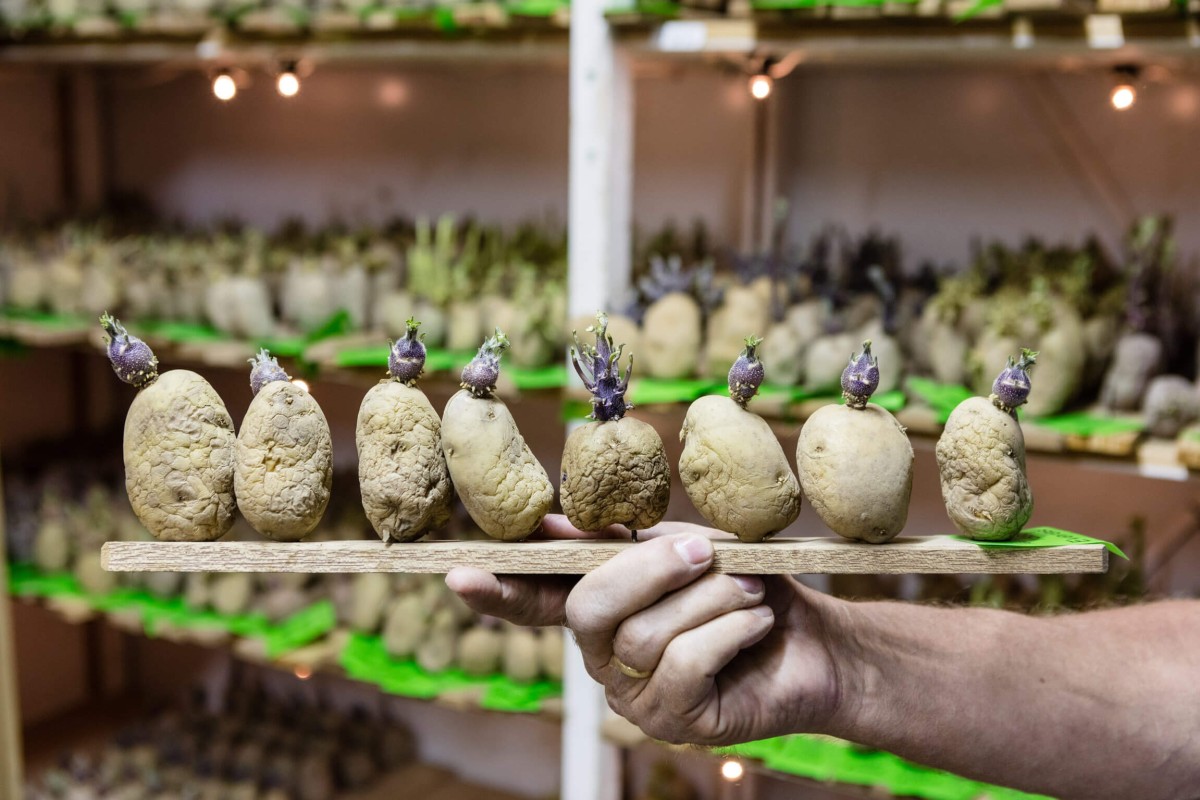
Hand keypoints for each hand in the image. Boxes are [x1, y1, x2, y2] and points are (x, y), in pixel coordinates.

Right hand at [446, 514, 844, 745]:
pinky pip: (685, 668)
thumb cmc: (741, 584)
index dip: (497, 589)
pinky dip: (726, 633)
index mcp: (598, 607)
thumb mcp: (679, 550)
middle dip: (650, 571)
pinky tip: (754, 624)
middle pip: (591, 609)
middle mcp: (604, 656)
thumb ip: (615, 544)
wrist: (814, 638)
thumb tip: (541, 523)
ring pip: (646, 636)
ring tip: (748, 589)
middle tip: (704, 552)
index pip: (533, 600)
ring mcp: (636, 696)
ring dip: (709, 600)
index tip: (459, 574)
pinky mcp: (676, 723)